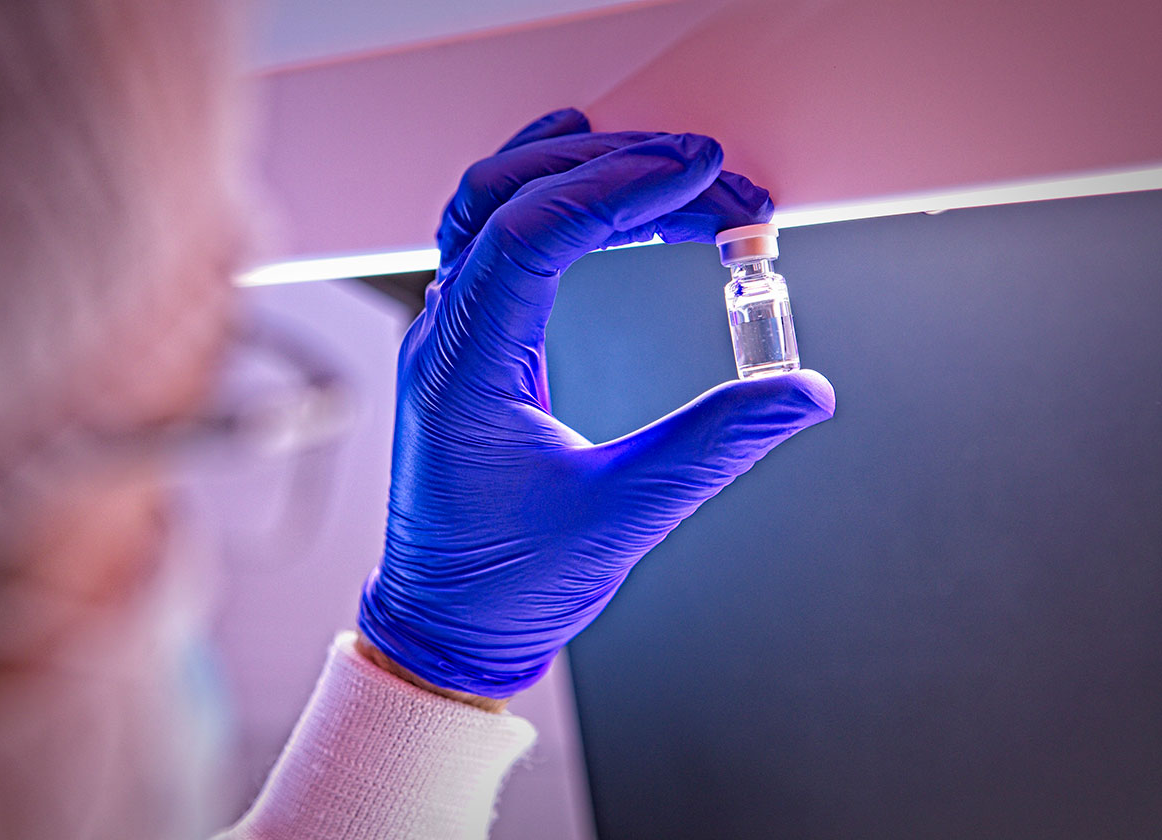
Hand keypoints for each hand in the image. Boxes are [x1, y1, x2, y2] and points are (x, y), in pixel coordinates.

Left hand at [359, 109, 834, 698]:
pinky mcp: (472, 344)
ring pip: (498, 207)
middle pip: (513, 199)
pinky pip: (499, 241)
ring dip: (586, 174)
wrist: (446, 626)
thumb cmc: (506, 585)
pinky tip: (596, 176)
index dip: (618, 188)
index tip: (699, 171)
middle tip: (716, 177)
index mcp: (465, 372)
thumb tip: (800, 390)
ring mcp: (451, 335)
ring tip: (678, 174)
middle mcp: (446, 337)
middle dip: (619, 169)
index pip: (529, 236)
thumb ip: (711, 447)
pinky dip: (554, 199)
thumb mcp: (619, 517)